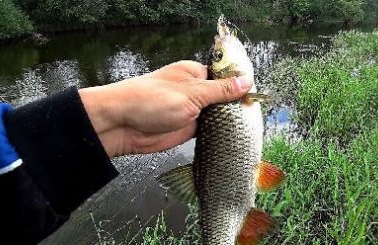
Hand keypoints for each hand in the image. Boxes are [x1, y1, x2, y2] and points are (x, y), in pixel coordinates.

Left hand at [79, 60, 251, 156]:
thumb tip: (246, 82)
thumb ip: (220, 90)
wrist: (122, 125)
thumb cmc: (152, 100)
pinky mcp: (187, 128)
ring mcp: (191, 110)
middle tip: (253, 113)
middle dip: (235, 104)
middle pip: (222, 96)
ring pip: (217, 114)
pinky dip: (218, 132)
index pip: (223, 76)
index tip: (255, 94)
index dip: (239, 85)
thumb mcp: (192, 93)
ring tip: (247, 125)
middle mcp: (194, 90)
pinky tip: (232, 135)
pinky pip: (208, 129)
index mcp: (194, 73)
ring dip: (227, 120)